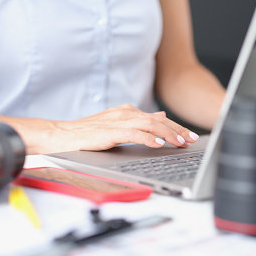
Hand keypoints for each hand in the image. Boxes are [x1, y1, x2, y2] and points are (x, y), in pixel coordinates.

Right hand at [47, 104, 199, 151]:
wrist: (64, 135)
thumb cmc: (90, 133)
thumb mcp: (119, 125)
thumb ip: (140, 121)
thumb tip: (160, 117)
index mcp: (128, 111)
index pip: (158, 118)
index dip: (176, 127)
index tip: (190, 136)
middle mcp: (126, 112)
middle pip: (158, 120)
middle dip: (178, 130)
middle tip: (192, 139)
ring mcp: (118, 120)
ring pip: (150, 124)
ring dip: (168, 133)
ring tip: (180, 142)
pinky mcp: (110, 131)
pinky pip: (134, 133)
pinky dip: (148, 138)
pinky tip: (158, 144)